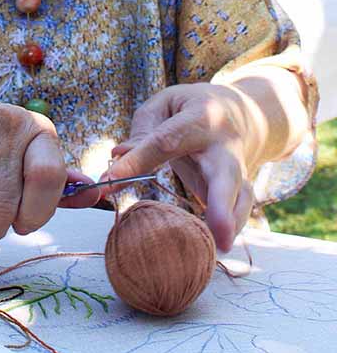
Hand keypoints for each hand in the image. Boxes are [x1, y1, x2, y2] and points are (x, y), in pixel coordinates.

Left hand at [101, 83, 264, 251]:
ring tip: (220, 247)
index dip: (136, 161)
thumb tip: (117, 159)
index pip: (165, 141)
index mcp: (200, 116)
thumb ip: (143, 130)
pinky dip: (231, 227)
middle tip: (218, 232)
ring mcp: (237, 167)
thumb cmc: (191, 108)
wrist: (243, 113)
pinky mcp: (240, 186)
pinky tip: (218, 246)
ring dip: (231, 222)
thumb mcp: (165, 105)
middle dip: (220, 203)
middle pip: (224, 174)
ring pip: (240, 195)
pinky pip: (239, 208)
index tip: (108, 181)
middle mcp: (224, 144)